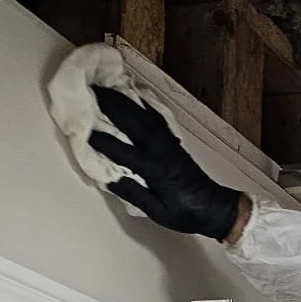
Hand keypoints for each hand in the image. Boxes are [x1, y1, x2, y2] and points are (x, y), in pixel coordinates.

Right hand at [89, 85, 243, 238]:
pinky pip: (157, 118)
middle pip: (134, 125)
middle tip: (92, 92)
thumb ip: (135, 195)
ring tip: (107, 88)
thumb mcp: (158, 212)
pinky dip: (144, 105)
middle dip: (113, 107)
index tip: (86, 132)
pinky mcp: (174, 141)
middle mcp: (162, 153)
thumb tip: (111, 180)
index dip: (105, 143)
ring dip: (125, 101)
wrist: (214, 206)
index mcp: (156, 172)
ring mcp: (169, 144)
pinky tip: (134, 96)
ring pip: (145, 117)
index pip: (125, 153)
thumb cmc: (186, 212)